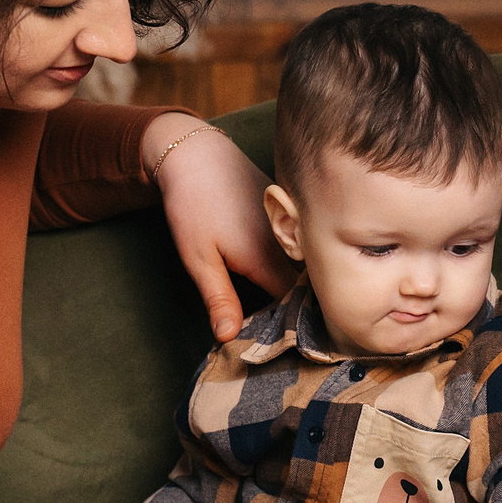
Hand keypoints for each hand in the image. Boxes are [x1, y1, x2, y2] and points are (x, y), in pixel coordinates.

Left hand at [147, 114, 296, 340]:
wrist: (196, 154)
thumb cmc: (192, 206)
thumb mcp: (199, 259)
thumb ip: (220, 299)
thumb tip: (230, 337)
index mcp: (268, 260)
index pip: (296, 307)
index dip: (295, 329)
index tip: (290, 348)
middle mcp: (289, 244)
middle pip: (308, 289)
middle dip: (303, 312)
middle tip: (293, 337)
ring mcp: (293, 228)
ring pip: (308, 268)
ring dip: (303, 288)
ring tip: (294, 312)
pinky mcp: (290, 216)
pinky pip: (303, 249)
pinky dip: (300, 265)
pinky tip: (290, 277)